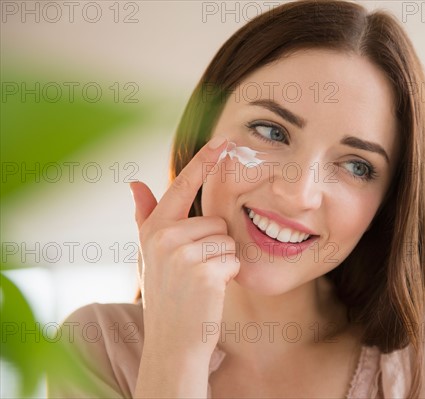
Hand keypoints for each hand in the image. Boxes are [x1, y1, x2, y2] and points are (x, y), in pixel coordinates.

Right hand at [130, 136, 238, 360]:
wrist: (172, 341)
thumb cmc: (166, 295)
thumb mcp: (149, 255)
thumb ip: (146, 217)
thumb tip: (134, 182)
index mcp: (153, 230)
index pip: (182, 186)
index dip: (204, 161)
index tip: (224, 140)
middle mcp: (163, 237)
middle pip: (215, 221)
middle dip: (214, 245)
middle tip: (195, 271)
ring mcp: (182, 254)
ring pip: (227, 240)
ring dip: (222, 261)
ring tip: (201, 281)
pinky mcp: (204, 271)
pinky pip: (233, 259)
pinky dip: (229, 275)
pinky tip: (209, 291)